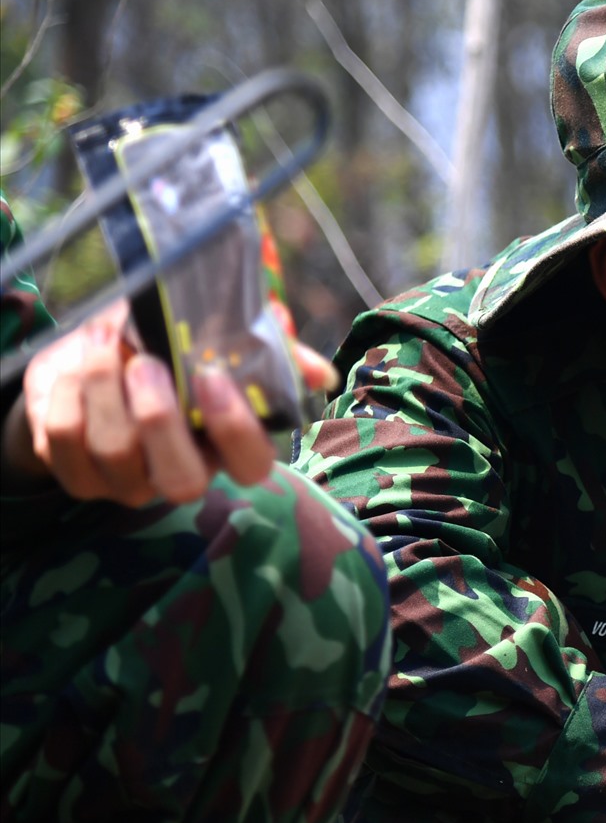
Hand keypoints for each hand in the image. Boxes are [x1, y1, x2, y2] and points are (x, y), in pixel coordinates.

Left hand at [1, 300, 334, 504]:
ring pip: (115, 451)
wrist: (95, 356)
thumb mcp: (220, 339)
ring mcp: (127, 483)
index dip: (234, 428)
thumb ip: (271, 352)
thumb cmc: (167, 348)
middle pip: (182, 481)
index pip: (251, 466)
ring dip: (104, 385)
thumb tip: (322, 375)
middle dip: (160, 419)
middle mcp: (181, 475)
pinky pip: (65, 439)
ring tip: (104, 341)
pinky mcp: (77, 475)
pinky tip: (75, 365)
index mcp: (226, 448)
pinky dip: (67, 391)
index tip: (212, 376)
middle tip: (145, 363)